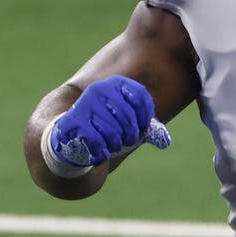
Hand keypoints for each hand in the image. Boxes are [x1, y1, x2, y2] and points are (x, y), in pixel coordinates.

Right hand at [48, 76, 168, 168]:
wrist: (70, 135)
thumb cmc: (106, 128)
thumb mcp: (128, 124)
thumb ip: (147, 128)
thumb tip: (165, 141)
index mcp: (115, 84)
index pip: (140, 96)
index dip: (145, 117)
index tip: (141, 127)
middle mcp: (99, 89)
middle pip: (128, 117)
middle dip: (131, 134)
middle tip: (127, 140)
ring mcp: (85, 104)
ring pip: (113, 132)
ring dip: (115, 144)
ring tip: (110, 144)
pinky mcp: (73, 122)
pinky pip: (97, 142)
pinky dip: (102, 152)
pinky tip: (98, 150)